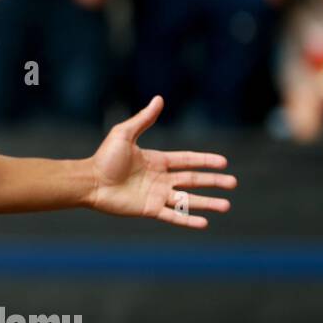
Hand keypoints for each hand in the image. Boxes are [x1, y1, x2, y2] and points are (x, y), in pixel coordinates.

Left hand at [86, 96, 236, 228]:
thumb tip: (159, 99)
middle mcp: (160, 179)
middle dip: (213, 182)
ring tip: (226, 206)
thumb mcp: (125, 134)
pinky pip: (173, 216)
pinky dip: (188, 220)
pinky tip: (204, 223)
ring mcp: (156, 195)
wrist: (89, 181)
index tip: (224, 162)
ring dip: (207, 203)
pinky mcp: (149, 209)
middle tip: (233, 183)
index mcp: (157, 161)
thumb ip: (144, 119)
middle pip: (193, 180)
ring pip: (187, 200)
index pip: (188, 160)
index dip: (205, 161)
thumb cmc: (104, 158)